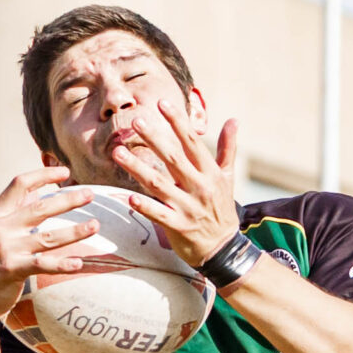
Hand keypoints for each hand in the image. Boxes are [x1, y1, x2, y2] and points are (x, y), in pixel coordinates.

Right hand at [0, 167, 98, 321]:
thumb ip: (15, 212)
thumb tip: (39, 190)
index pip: (20, 185)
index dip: (43, 175)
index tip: (65, 171)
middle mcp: (0, 228)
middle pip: (40, 207)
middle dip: (68, 199)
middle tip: (90, 194)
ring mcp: (6, 249)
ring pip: (48, 237)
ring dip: (75, 231)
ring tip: (94, 226)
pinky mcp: (12, 270)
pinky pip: (43, 265)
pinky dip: (63, 264)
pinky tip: (79, 264)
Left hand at [111, 95, 241, 266]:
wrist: (224, 249)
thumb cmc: (222, 209)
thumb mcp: (227, 178)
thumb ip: (227, 148)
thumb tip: (233, 120)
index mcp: (210, 173)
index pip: (192, 142)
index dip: (177, 122)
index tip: (162, 103)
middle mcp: (199, 187)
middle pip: (174, 158)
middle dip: (155, 139)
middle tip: (136, 121)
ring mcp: (188, 208)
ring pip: (159, 185)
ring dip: (138, 168)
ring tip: (118, 153)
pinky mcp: (179, 227)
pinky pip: (159, 215)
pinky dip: (145, 207)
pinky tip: (130, 197)